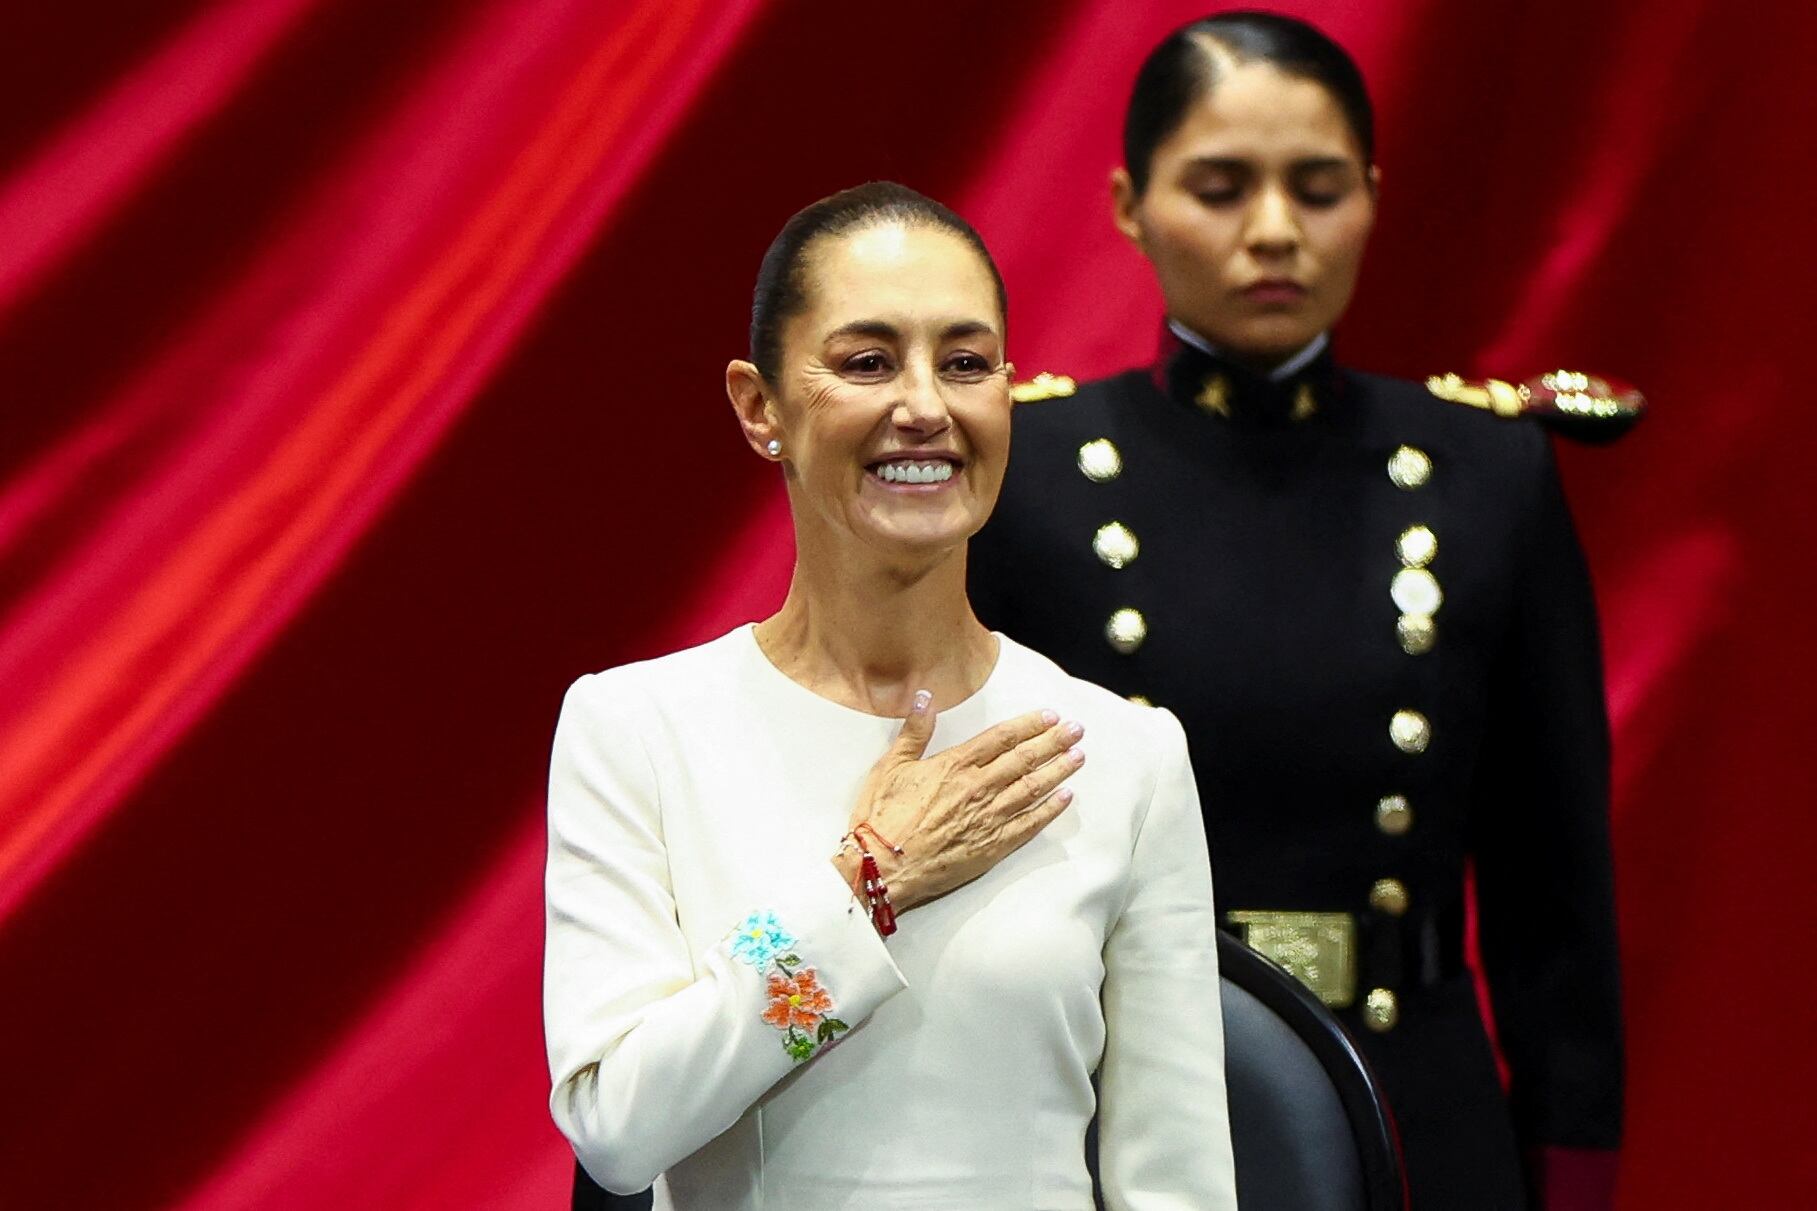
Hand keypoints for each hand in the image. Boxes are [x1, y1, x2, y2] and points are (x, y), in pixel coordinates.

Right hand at [837, 692, 1084, 912]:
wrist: (882, 867)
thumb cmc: (881, 817)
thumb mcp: (890, 766)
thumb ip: (914, 731)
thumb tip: (924, 696)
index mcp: (955, 765)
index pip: (1001, 738)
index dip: (1028, 725)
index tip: (1050, 716)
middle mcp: (978, 787)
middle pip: (1024, 759)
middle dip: (1054, 743)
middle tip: (1077, 731)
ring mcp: (988, 818)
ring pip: (1032, 788)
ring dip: (1058, 771)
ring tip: (1078, 757)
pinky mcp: (991, 846)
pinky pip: (1028, 825)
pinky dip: (1049, 810)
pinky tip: (1065, 798)